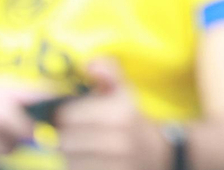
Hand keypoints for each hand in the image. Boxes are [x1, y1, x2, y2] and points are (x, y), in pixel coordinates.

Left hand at [54, 59, 170, 169]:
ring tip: (84, 149)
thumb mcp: (125, 93)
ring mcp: (116, 163)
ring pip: (68, 160)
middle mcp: (118, 139)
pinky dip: (78, 167)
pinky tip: (89, 160)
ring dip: (70, 155)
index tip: (72, 116)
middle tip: (76, 134)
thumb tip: (90, 63)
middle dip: (65, 137)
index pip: (67, 115)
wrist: (159, 153)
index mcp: (121, 113)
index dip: (64, 115)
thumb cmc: (132, 119)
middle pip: (64, 140)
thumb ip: (110, 74)